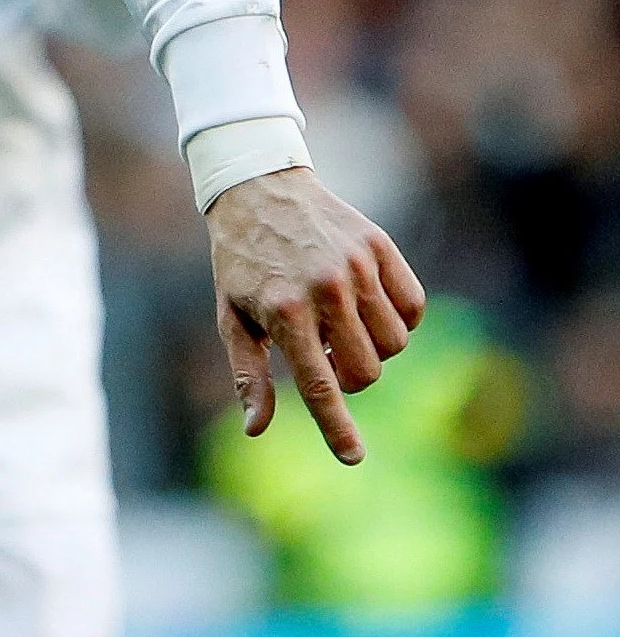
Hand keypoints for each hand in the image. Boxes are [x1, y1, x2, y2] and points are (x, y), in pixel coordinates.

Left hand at [205, 165, 427, 462]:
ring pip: (395, 344)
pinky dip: (400, 319)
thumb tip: (256, 427)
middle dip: (350, 378)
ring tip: (341, 325)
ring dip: (373, 347)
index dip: (337, 427)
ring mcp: (357, 266)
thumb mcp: (231, 316)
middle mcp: (325, 289)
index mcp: (283, 310)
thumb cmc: (241, 261)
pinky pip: (414, 307)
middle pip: (366, 371)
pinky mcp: (381, 247)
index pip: (320, 385)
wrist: (259, 188)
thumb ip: (249, 374)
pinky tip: (368, 307)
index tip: (353, 457)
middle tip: (326, 356)